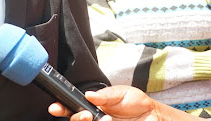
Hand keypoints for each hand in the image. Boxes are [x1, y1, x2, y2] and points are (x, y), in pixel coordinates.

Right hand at [48, 86, 196, 120]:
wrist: (153, 116)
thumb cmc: (137, 103)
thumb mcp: (121, 92)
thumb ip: (105, 94)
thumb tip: (89, 94)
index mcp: (92, 105)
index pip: (71, 106)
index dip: (61, 108)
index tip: (56, 108)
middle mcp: (93, 118)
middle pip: (74, 120)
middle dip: (75, 118)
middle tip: (86, 116)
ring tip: (106, 119)